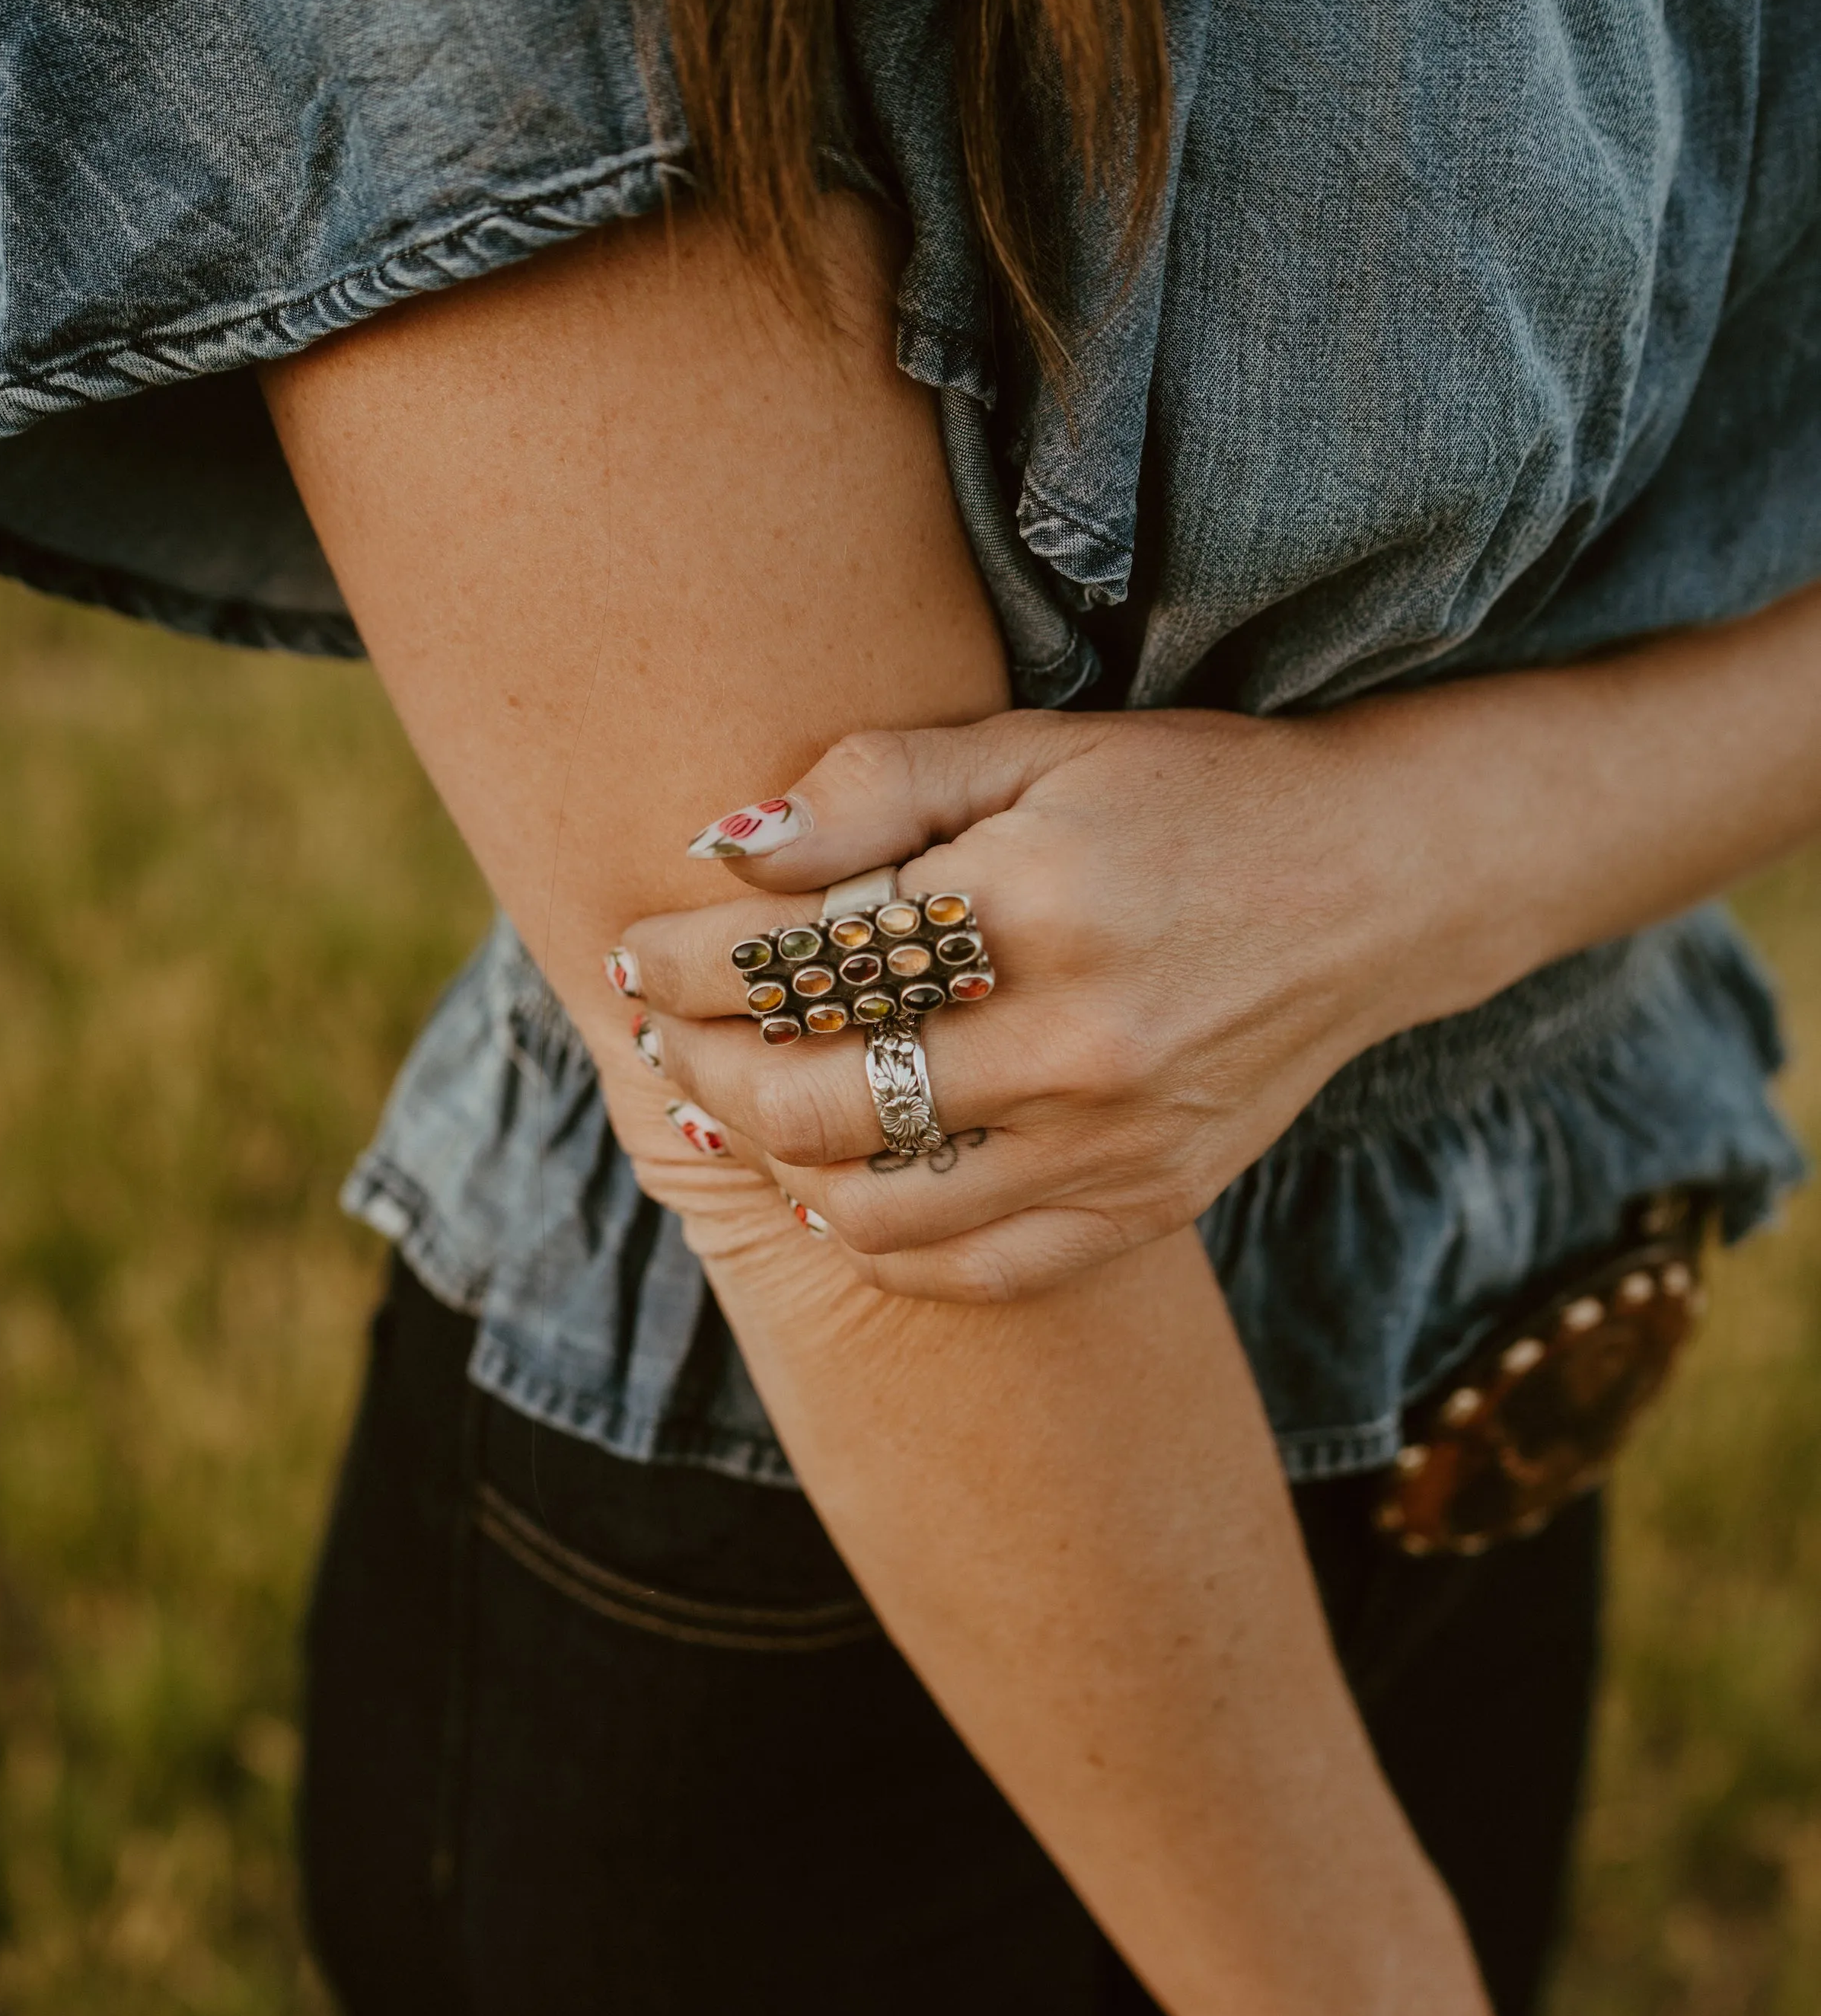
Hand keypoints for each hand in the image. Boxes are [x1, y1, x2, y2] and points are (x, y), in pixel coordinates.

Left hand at [617, 707, 1446, 1299]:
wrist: (1375, 886)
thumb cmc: (1188, 798)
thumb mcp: (1036, 746)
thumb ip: (876, 783)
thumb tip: (726, 849)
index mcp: (1039, 903)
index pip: (803, 963)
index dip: (690, 967)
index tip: (640, 952)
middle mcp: (1077, 1043)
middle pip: (817, 1103)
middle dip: (703, 1071)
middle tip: (662, 1037)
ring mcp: (1114, 1141)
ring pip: (878, 1210)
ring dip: (777, 1169)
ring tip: (738, 1113)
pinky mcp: (1147, 1202)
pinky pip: (976, 1269)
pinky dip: (884, 1246)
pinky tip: (840, 1191)